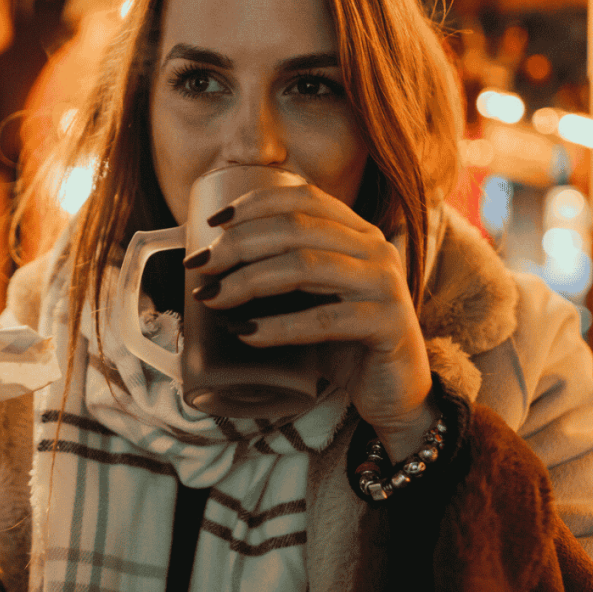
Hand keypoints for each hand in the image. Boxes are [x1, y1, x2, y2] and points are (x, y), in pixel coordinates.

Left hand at [184, 181, 433, 460]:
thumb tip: (210, 266)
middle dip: (239, 243)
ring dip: (249, 280)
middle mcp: (375, 248)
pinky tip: (246, 333)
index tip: (212, 221)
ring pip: (306, 267)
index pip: (304, 198)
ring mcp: (385, 283)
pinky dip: (279, 326)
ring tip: (213, 298)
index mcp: (356, 232)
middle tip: (199, 266)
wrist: (393, 393)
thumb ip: (278, 274)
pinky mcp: (388, 323)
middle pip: (297, 229)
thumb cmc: (343, 343)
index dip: (256, 202)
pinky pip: (324, 320)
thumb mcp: (310, 298)